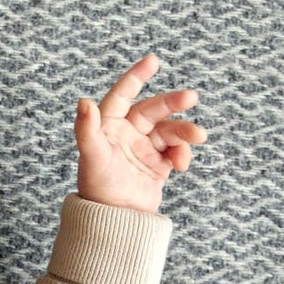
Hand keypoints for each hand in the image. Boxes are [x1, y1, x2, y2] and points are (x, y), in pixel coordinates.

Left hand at [73, 53, 205, 212]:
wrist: (117, 223)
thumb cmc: (98, 190)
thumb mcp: (92, 158)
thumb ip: (87, 129)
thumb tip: (83, 101)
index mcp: (108, 126)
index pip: (123, 94)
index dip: (136, 76)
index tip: (153, 61)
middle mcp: (127, 133)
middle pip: (152, 109)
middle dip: (172, 103)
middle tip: (191, 97)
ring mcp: (144, 148)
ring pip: (169, 130)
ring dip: (185, 132)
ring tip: (200, 136)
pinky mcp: (158, 164)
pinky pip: (176, 150)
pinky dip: (183, 154)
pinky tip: (182, 165)